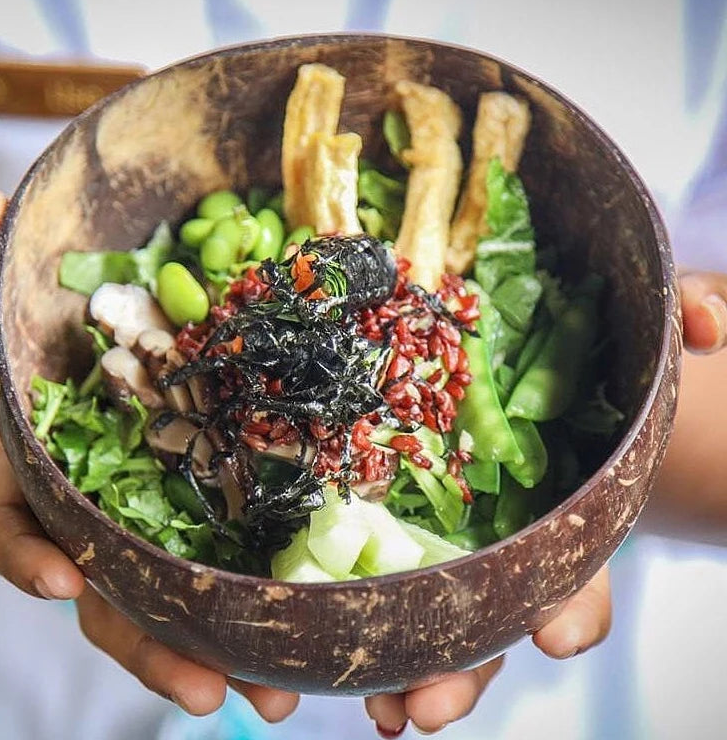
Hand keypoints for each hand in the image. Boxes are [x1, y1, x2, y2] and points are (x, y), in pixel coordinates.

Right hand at [0, 189, 299, 722]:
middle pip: (113, 593)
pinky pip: (231, 563)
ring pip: (177, 599)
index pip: (16, 525)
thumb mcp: (12, 272)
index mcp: (36, 468)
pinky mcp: (212, 507)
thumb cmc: (50, 314)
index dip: (30, 558)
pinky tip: (302, 637)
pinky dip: (257, 601)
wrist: (101, 334)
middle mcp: (93, 509)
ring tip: (274, 695)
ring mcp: (153, 517)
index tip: (60, 582)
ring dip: (220, 648)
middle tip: (210, 691)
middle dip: (154, 645)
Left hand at [366, 270, 726, 734]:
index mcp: (573, 506)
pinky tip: (329, 641)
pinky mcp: (412, 513)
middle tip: (427, 708)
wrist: (546, 374)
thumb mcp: (637, 340)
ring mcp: (465, 535)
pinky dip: (367, 610)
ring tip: (374, 705)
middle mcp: (518, 538)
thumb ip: (682, 317)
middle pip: (492, 615)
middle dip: (468, 666)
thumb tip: (704, 324)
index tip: (555, 638)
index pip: (581, 567)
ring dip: (410, 662)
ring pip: (441, 613)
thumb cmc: (597, 365)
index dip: (575, 605)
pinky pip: (390, 569)